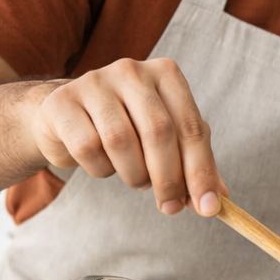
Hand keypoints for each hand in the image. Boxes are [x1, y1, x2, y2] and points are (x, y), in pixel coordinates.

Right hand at [25, 58, 226, 216]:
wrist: (67, 117)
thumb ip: (194, 164)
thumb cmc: (128, 127)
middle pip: (159, 131)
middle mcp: (132, 71)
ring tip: (136, 178)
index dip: (201, 171)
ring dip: (134, 174)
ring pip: (121, 141)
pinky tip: (104, 165)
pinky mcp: (62, 102)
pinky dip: (101, 169)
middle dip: (169, 178)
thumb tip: (217, 201)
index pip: (192, 127)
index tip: (208, 207)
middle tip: (171, 207)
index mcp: (167, 75)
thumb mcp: (168, 139)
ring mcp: (94, 82)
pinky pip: (88, 148)